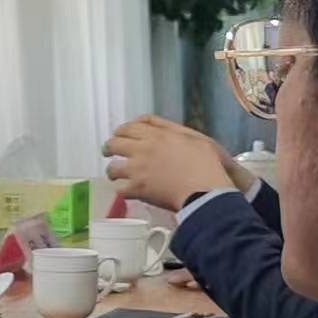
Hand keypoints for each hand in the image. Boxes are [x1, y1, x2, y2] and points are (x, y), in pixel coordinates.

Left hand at [103, 115, 237, 209]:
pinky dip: (122, 192)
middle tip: (108, 151)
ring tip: (114, 176)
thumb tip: (167, 132)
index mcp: (159, 135)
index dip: (123, 129)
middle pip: (115, 142)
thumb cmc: (208, 166)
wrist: (205, 191)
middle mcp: (144, 148)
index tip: (121, 134)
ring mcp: (138, 169)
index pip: (133, 125)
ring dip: (112, 171)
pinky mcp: (138, 188)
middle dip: (109, 147)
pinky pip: (120, 190)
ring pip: (113, 167)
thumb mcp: (198, 139)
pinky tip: (125, 193)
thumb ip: (177, 133)